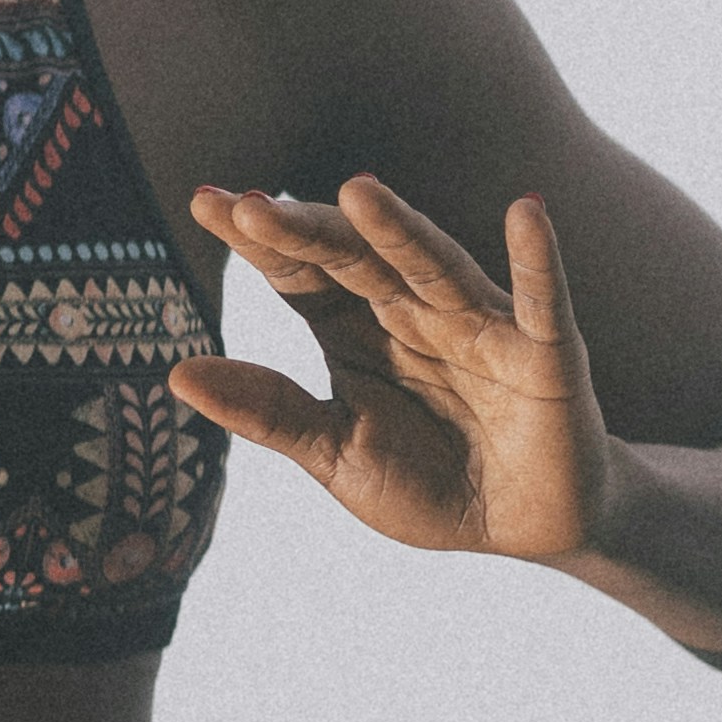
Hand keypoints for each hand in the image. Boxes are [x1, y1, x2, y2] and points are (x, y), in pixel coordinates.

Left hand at [175, 179, 615, 569]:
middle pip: (354, 259)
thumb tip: (176, 374)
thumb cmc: (425, 483)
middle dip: (305, 232)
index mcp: (355, 329)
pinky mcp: (544, 353)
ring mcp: (480, 325)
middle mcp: (413, 310)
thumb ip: (268, 411)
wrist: (519, 529)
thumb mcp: (335, 452)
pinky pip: (540, 301)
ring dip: (399, 229)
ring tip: (356, 192)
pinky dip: (537, 260)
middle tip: (248, 206)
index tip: (204, 202)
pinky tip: (527, 212)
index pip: (300, 273)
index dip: (258, 241)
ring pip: (433, 266)